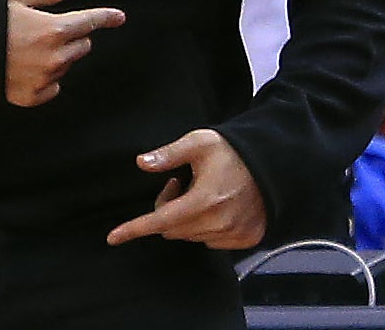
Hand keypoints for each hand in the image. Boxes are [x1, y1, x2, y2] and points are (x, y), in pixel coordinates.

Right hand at [5, 0, 124, 106]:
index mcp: (53, 29)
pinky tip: (24, 66)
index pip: (90, 22)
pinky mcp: (31, 97)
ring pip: (67, 65)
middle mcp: (54, 58)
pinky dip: (46, 77)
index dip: (106, 17)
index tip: (119, 17)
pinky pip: (53, 86)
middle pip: (81, 44)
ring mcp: (43, 80)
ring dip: (57, 55)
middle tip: (44, 27)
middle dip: (71, 35)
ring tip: (27, 46)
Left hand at [106, 129, 266, 248]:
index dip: (134, 228)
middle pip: (172, 230)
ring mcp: (233, 235)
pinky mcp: (244, 239)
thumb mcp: (198, 143)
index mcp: (203, 201)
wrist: (271, 162)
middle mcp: (218, 223)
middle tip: (178, 184)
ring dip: (187, 219)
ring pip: (190, 237)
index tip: (112, 237)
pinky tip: (217, 206)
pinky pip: (211, 242)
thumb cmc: (232, 151)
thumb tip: (142, 162)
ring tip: (201, 192)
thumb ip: (169, 154)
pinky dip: (206, 227)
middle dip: (167, 210)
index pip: (160, 220)